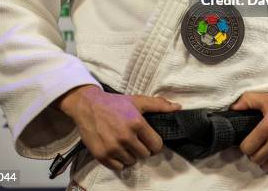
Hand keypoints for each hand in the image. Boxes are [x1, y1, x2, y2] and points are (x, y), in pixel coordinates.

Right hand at [54, 85, 181, 170]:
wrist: (88, 106)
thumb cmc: (115, 103)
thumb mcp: (137, 100)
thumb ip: (159, 104)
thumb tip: (178, 107)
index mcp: (137, 123)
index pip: (156, 145)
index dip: (154, 143)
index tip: (149, 139)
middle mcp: (126, 137)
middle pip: (145, 155)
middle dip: (142, 148)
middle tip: (135, 139)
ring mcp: (113, 148)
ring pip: (132, 162)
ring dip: (131, 155)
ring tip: (125, 143)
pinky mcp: (102, 156)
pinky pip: (119, 167)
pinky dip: (119, 161)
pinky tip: (116, 149)